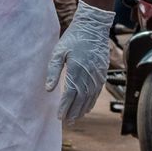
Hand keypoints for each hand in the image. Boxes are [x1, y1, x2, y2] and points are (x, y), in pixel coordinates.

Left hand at [46, 1, 112, 123]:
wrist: (93, 28)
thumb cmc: (73, 38)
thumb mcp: (59, 51)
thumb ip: (53, 70)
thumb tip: (49, 89)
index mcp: (76, 70)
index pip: (70, 95)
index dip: (65, 107)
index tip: (59, 117)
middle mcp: (89, 76)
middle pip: (80, 100)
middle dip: (73, 113)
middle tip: (66, 122)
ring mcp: (97, 76)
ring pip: (90, 98)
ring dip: (82, 110)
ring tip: (75, 119)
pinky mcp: (102, 74)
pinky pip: (97, 92)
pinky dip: (91, 102)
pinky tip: (86, 108)